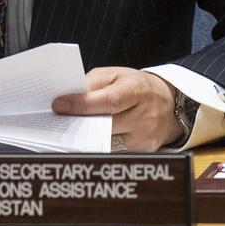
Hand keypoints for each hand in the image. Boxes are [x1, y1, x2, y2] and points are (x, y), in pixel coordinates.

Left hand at [51, 67, 182, 151]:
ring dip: (84, 134)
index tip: (58, 105)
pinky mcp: (141, 150)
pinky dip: (96, 143)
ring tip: (66, 128)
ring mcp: (144, 136)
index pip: (108, 100)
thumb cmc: (136, 86)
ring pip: (107, 139)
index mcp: (136, 90)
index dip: (82, 104)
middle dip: (79, 121)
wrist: (168, 103)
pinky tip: (84, 137)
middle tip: (56, 119)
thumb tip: (69, 95)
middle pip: (106, 123)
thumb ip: (93, 82)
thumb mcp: (117, 74)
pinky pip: (113, 148)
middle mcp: (143, 115)